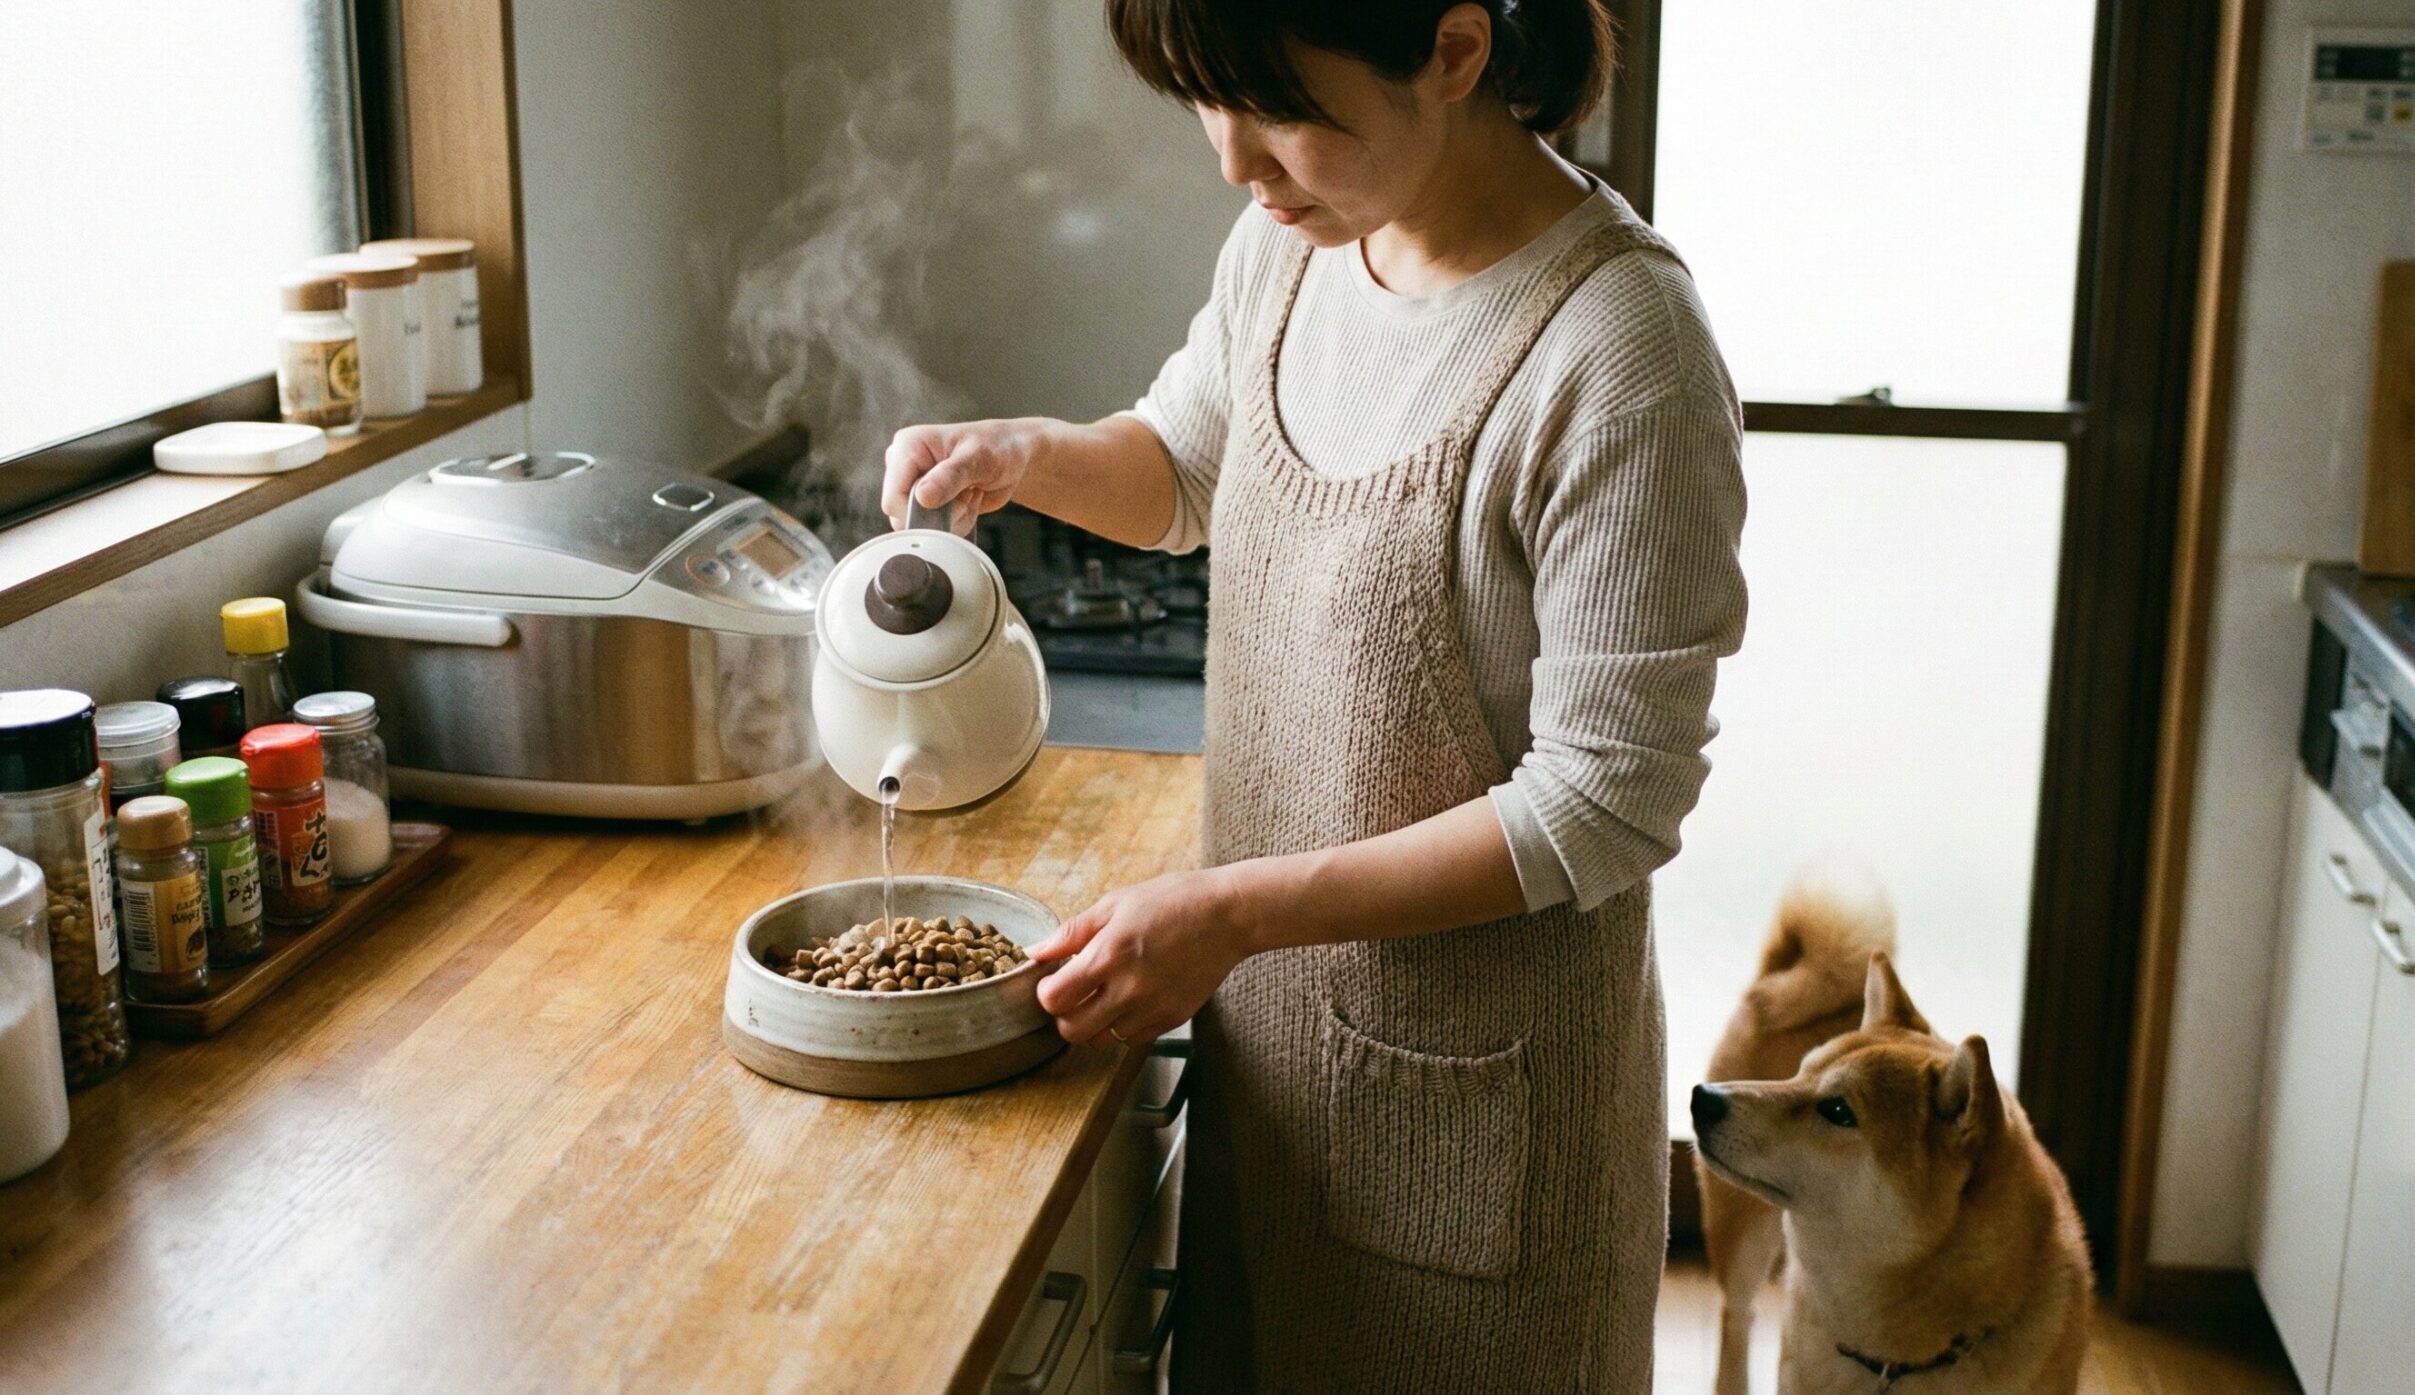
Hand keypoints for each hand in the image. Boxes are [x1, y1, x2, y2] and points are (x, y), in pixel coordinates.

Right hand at [881, 419, 1043, 532]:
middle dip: (941, 515)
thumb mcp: (979, 458)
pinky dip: (956, 523)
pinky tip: (968, 501)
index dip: (920, 512)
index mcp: (908, 446)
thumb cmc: (997, 447)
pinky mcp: (925, 501)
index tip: (953, 504)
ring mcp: (913, 485)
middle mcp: (903, 466)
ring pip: (920, 526)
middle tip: (967, 494)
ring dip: (952, 520)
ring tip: (970, 495)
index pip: (894, 497)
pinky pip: (933, 529)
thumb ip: (950, 477)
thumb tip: (922, 497)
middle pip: (903, 516)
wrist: (1012, 456)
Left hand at [1030, 868, 1252, 1045]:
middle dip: (1064, 1015)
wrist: (1228, 916)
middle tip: (1074, 994)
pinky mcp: (1172, 1019)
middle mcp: (1130, 988)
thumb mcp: (1115, 903)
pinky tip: (1128, 1002)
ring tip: (1101, 998)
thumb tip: (1035, 952)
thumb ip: (1071, 933)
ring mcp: (1153, 1008)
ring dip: (1093, 1025)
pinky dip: (1122, 1028)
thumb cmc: (1172, 901)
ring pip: (1101, 1041)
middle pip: (1072, 1031)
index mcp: (1110, 954)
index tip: (1054, 980)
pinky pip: (1132, 1041)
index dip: (1046, 992)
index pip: (1055, 999)